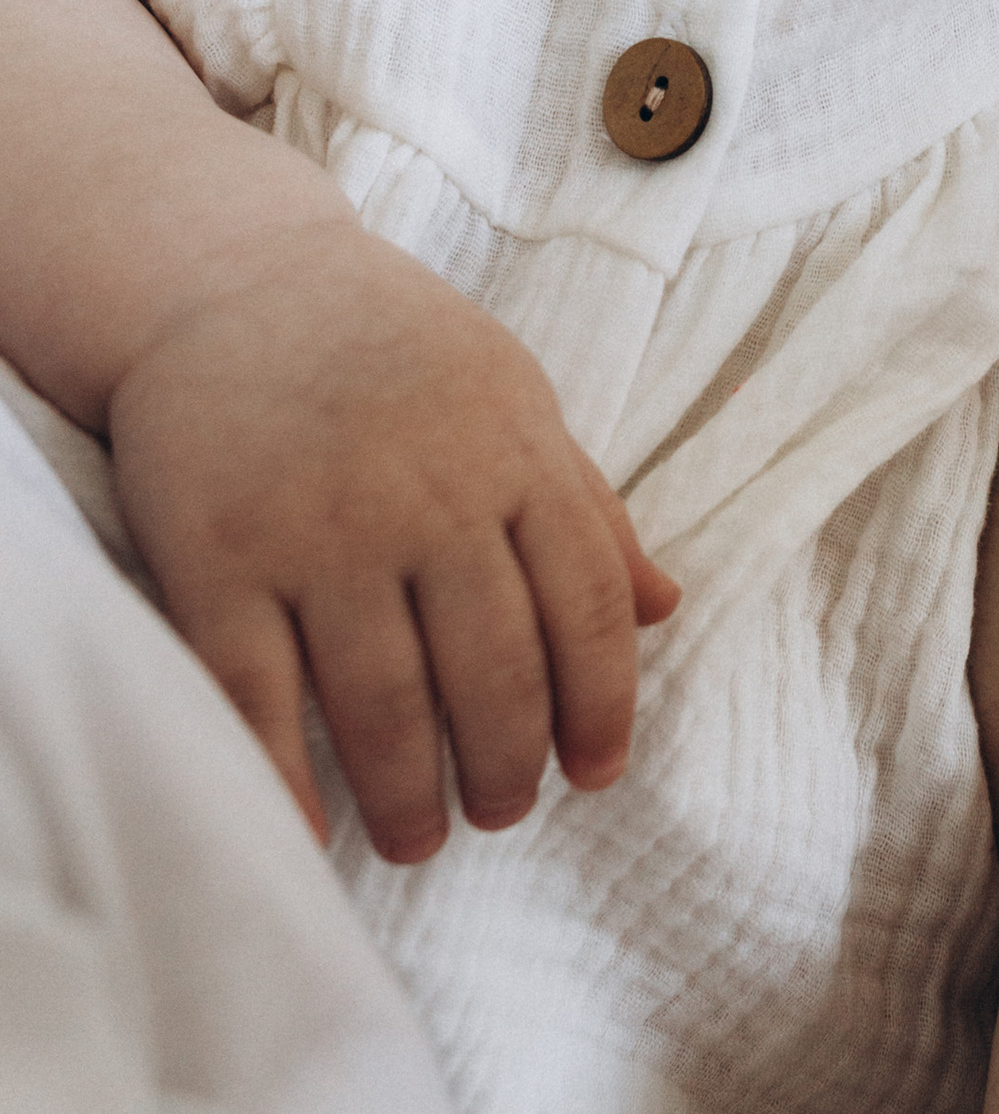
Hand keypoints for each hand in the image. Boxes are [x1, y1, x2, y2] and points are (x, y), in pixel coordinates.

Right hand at [106, 220, 679, 861]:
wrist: (229, 276)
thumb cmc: (388, 351)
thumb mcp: (510, 397)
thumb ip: (585, 504)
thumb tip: (667, 606)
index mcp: (511, 453)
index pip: (587, 605)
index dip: (601, 705)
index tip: (596, 774)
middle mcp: (426, 495)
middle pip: (494, 671)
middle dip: (507, 767)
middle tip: (500, 812)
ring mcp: (317, 529)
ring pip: (382, 702)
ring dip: (409, 795)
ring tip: (418, 838)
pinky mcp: (216, 557)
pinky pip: (256, 697)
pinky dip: (283, 781)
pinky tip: (310, 831)